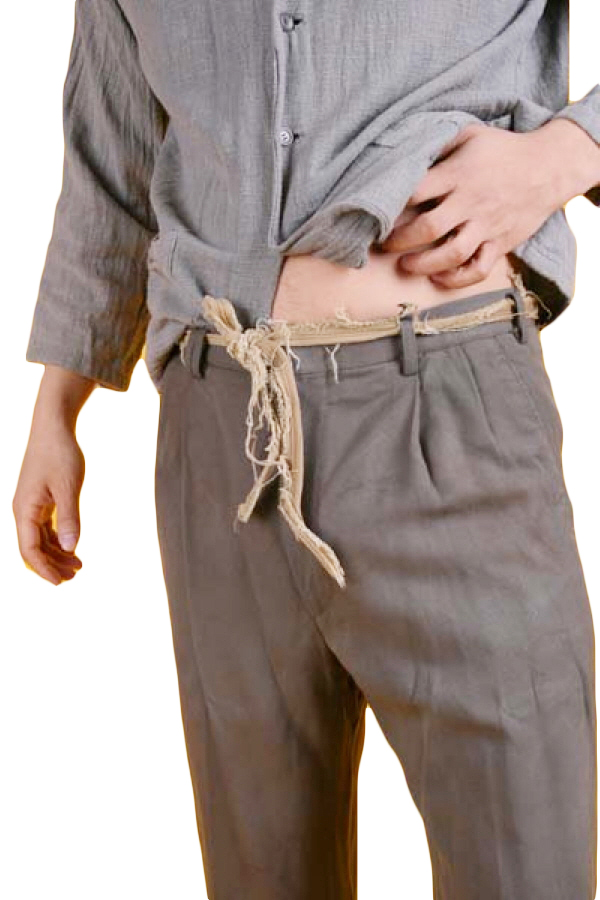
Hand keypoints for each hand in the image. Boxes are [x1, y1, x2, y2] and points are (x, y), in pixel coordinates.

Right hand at [13, 421, 84, 586]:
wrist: (53, 427)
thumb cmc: (60, 454)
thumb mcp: (68, 487)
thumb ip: (70, 518)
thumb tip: (70, 548)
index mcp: (24, 510)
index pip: (29, 550)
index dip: (44, 569)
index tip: (61, 583)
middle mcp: (23, 510)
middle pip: (32, 549)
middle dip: (51, 566)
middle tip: (74, 577)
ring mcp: (30, 505)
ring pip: (39, 540)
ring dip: (56, 554)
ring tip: (78, 566)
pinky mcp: (39, 499)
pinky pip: (44, 528)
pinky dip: (57, 540)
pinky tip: (72, 547)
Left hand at [377, 122, 569, 288]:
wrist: (549, 167)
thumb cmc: (503, 150)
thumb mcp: (470, 134)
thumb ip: (439, 143)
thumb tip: (407, 153)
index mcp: (458, 175)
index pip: (416, 192)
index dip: (391, 205)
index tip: (377, 214)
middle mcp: (470, 202)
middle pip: (428, 228)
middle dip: (399, 241)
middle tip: (384, 245)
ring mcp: (486, 226)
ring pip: (451, 254)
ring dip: (422, 265)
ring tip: (405, 265)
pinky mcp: (500, 244)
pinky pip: (477, 269)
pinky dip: (456, 280)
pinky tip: (438, 277)